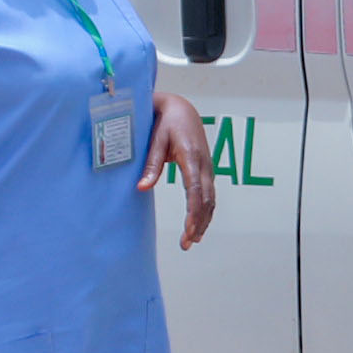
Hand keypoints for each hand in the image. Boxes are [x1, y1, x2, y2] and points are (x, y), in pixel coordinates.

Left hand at [141, 91, 217, 247]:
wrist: (181, 109)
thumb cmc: (165, 122)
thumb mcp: (155, 140)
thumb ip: (151, 164)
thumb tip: (142, 188)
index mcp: (191, 156)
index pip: (195, 189)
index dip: (193, 212)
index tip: (188, 230)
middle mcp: (204, 164)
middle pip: (206, 199)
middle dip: (198, 223)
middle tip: (186, 244)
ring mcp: (208, 168)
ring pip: (210, 200)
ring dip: (203, 222)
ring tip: (191, 242)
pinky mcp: (206, 171)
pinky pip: (209, 195)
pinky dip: (205, 213)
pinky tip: (198, 227)